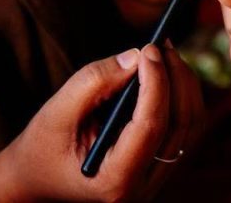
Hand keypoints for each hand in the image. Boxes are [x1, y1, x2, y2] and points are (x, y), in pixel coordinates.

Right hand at [0, 44, 201, 201]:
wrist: (39, 179)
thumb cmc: (43, 148)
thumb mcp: (55, 114)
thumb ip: (92, 83)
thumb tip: (136, 56)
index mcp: (115, 181)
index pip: (151, 126)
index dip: (156, 82)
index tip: (149, 49)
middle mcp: (144, 186)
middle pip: (181, 123)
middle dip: (175, 77)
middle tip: (160, 44)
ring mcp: (159, 178)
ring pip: (191, 123)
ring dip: (184, 82)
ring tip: (164, 52)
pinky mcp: (164, 163)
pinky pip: (187, 125)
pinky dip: (182, 93)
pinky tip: (166, 70)